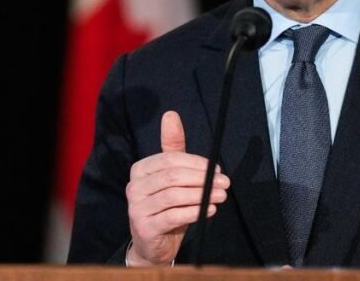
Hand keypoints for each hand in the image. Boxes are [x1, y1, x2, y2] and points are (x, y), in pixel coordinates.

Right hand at [125, 110, 229, 265]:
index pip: (171, 159)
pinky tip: (209, 210)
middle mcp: (134, 187)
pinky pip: (173, 216)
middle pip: (172, 176)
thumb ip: (174, 148)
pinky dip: (194, 212)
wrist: (153, 244)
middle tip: (225, 183)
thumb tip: (171, 114)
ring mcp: (136, 208)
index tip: (218, 169)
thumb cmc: (166, 206)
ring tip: (221, 196)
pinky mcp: (144, 227)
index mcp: (140, 170)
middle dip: (203, 178)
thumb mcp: (171, 176)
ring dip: (202, 195)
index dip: (197, 163)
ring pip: (174, 196)